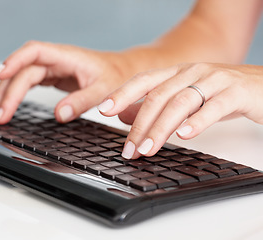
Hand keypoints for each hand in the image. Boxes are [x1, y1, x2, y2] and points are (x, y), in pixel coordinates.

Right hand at [0, 41, 131, 123]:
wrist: (121, 71)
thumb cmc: (114, 76)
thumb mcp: (103, 90)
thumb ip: (82, 101)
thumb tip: (59, 115)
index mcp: (66, 56)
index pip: (34, 52)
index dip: (14, 61)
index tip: (0, 75)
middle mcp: (55, 59)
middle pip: (22, 70)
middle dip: (7, 91)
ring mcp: (51, 68)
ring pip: (20, 77)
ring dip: (6, 94)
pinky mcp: (50, 76)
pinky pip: (26, 82)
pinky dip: (15, 94)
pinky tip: (6, 104)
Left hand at [98, 62, 262, 158]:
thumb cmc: (222, 93)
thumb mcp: (186, 98)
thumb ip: (157, 106)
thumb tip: (125, 117)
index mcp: (178, 73)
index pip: (144, 80)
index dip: (122, 93)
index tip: (103, 109)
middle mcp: (192, 72)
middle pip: (158, 96)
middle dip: (139, 124)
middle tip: (129, 149)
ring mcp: (214, 80)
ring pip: (181, 102)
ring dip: (161, 128)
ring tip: (148, 149)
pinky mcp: (236, 92)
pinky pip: (214, 106)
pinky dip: (197, 121)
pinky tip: (185, 135)